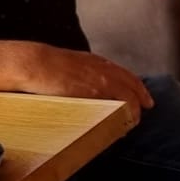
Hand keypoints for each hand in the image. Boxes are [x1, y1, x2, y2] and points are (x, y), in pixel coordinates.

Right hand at [20, 46, 152, 112]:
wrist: (32, 63)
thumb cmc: (39, 67)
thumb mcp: (61, 68)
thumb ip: (70, 76)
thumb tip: (67, 87)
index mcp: (91, 60)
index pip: (118, 70)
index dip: (129, 81)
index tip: (135, 90)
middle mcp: (101, 66)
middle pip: (130, 79)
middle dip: (140, 93)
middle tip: (147, 104)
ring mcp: (101, 77)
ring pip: (129, 91)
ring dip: (135, 105)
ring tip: (136, 118)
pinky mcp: (98, 89)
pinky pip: (122, 100)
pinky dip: (129, 110)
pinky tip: (129, 120)